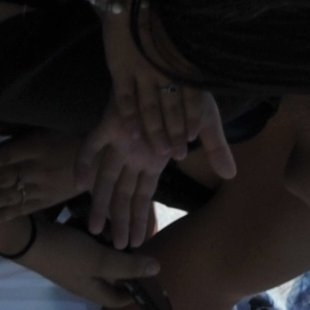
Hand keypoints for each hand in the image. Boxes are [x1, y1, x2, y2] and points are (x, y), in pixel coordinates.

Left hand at [0, 127, 94, 224]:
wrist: (102, 158)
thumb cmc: (70, 132)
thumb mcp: (44, 121)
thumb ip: (12, 125)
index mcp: (38, 144)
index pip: (7, 156)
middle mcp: (39, 167)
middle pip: (5, 178)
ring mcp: (44, 186)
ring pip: (11, 196)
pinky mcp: (49, 201)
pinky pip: (24, 210)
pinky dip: (6, 216)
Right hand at [0, 215, 165, 309]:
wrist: (26, 237)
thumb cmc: (65, 253)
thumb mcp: (100, 260)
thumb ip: (127, 266)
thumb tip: (157, 269)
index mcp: (92, 290)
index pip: (117, 300)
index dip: (135, 294)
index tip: (150, 278)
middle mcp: (83, 280)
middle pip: (111, 275)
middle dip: (124, 260)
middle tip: (134, 243)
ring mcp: (73, 263)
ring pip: (100, 256)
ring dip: (109, 243)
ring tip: (116, 228)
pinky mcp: (65, 246)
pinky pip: (87, 242)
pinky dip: (94, 233)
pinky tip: (97, 220)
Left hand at [82, 14, 231, 246]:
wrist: (172, 60)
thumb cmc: (188, 89)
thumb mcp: (206, 122)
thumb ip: (216, 149)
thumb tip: (231, 174)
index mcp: (153, 156)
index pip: (144, 196)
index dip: (141, 219)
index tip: (140, 243)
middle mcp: (134, 153)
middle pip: (123, 194)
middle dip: (120, 221)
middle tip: (117, 248)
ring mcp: (120, 139)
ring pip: (105, 179)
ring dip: (101, 204)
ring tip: (96, 231)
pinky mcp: (109, 122)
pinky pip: (91, 145)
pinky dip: (83, 162)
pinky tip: (78, 184)